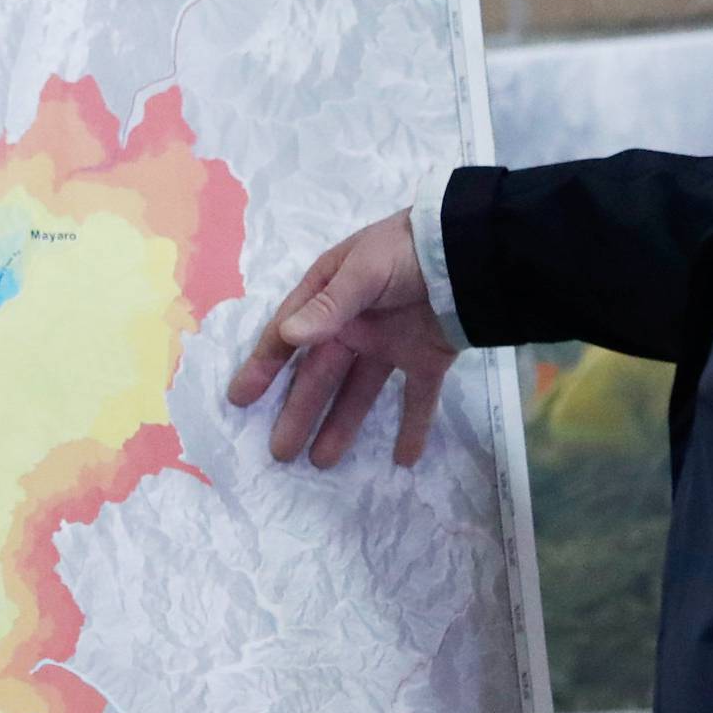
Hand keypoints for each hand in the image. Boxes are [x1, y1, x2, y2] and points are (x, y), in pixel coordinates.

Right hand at [227, 211, 457, 468]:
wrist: (472, 250)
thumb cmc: (407, 251)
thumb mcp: (364, 270)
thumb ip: (329, 306)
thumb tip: (289, 336)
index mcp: (330, 296)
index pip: (289, 338)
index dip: (263, 368)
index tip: (240, 400)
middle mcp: (355, 324)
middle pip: (321, 374)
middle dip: (299, 412)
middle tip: (281, 452)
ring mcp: (390, 343)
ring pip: (360, 392)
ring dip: (341, 426)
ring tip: (323, 463)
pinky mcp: (427, 358)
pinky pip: (417, 398)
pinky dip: (413, 428)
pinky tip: (403, 460)